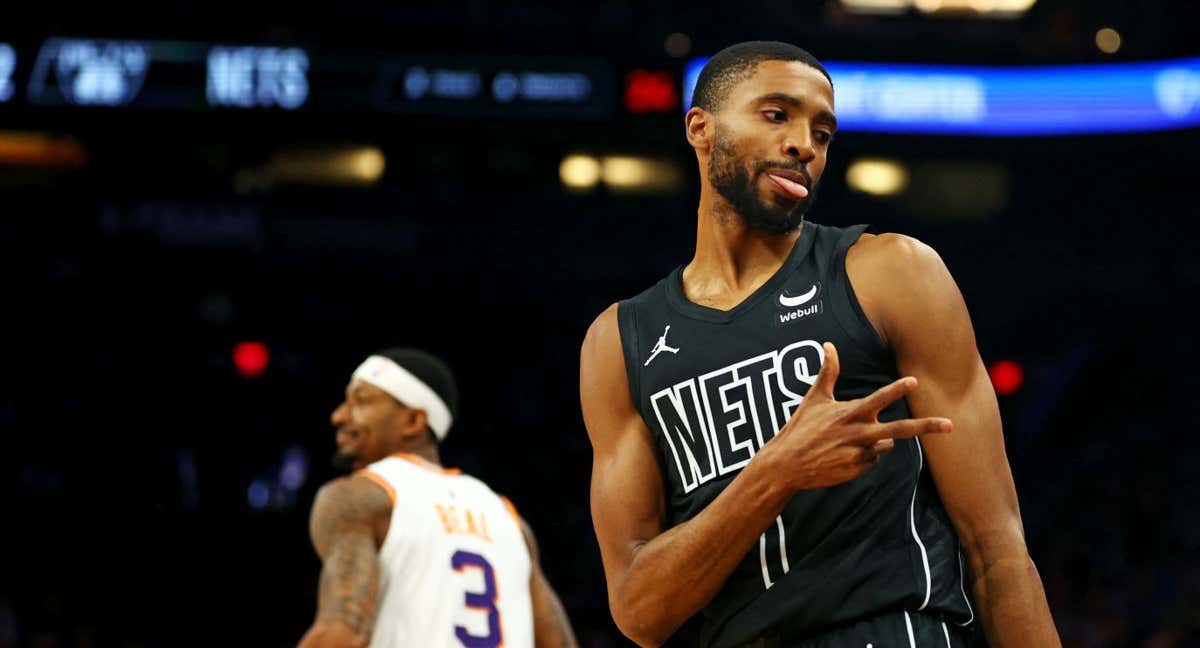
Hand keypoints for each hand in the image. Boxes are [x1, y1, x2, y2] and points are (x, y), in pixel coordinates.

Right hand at [766, 342, 951, 490]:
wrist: (787, 465)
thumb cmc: (801, 427)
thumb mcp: (814, 398)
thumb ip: (828, 371)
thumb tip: (828, 344)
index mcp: (849, 413)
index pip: (877, 399)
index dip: (896, 389)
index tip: (913, 381)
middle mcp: (858, 433)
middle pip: (900, 429)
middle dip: (927, 426)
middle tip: (951, 425)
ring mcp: (860, 454)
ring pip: (885, 445)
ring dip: (875, 441)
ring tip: (848, 442)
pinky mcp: (858, 469)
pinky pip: (873, 459)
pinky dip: (865, 456)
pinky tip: (844, 455)